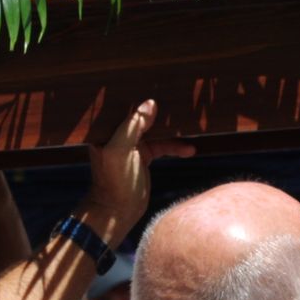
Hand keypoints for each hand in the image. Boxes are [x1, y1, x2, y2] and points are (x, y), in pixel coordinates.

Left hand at [84, 100, 192, 236]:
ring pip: (156, 131)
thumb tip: (150, 103)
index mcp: (108, 129)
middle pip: (143, 116)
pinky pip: (162, 146)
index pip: (126, 107)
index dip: (141, 98)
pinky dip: (175, 147)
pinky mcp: (144, 157)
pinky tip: (190, 150)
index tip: (160, 87)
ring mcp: (133, 145)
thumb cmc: (114, 181)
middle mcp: (119, 134)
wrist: (117, 211)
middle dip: (160, 111)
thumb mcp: (121, 150)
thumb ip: (133, 126)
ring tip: (192, 129)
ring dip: (173, 132)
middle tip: (181, 104)